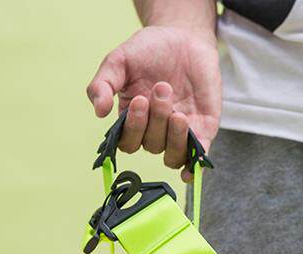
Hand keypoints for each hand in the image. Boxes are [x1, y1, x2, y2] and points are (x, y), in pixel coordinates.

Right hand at [87, 26, 221, 180]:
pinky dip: (194, 166)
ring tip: (178, 113)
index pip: (128, 141)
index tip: (140, 100)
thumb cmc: (149, 51)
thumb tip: (98, 112)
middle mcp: (155, 131)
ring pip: (174, 155)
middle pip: (152, 145)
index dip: (133, 128)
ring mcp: (179, 133)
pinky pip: (197, 158)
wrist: (184, 38)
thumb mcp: (119, 61)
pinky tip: (192, 167)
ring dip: (174, 137)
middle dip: (156, 119)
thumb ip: (103, 84)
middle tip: (162, 88)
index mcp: (133, 118)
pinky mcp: (203, 131)